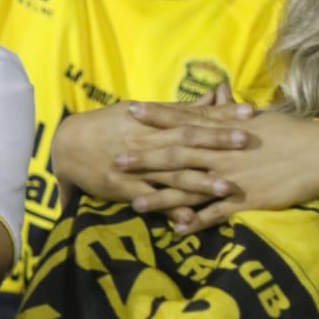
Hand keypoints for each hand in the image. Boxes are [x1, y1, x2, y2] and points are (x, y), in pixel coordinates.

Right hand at [53, 95, 254, 208]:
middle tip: (247, 142)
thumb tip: (215, 97)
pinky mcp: (127, 189)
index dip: (221, 115)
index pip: (193, 116)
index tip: (250, 113)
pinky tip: (190, 221)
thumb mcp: (144, 112)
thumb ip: (181, 109)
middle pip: (187, 140)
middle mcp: (149, 140)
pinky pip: (151, 200)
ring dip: (200, 181)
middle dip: (217, 142)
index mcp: (155, 120)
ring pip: (173, 173)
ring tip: (226, 187)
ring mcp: (138, 166)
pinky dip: (169, 210)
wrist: (68, 146)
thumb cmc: (111, 126)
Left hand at [127, 112, 318, 231]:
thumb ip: (234, 112)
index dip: (157, 116)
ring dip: (161, 196)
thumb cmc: (296, 132)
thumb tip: (220, 96)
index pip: (185, 120)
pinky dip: (196, 222)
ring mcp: (232, 178)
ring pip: (188, 188)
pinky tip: (176, 230)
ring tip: (134, 203)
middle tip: (116, 160)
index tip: (130, 112)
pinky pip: (215, 214)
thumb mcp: (262, 117)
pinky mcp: (245, 201)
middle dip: (145, 158)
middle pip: (176, 155)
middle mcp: (222, 152)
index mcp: (225, 129)